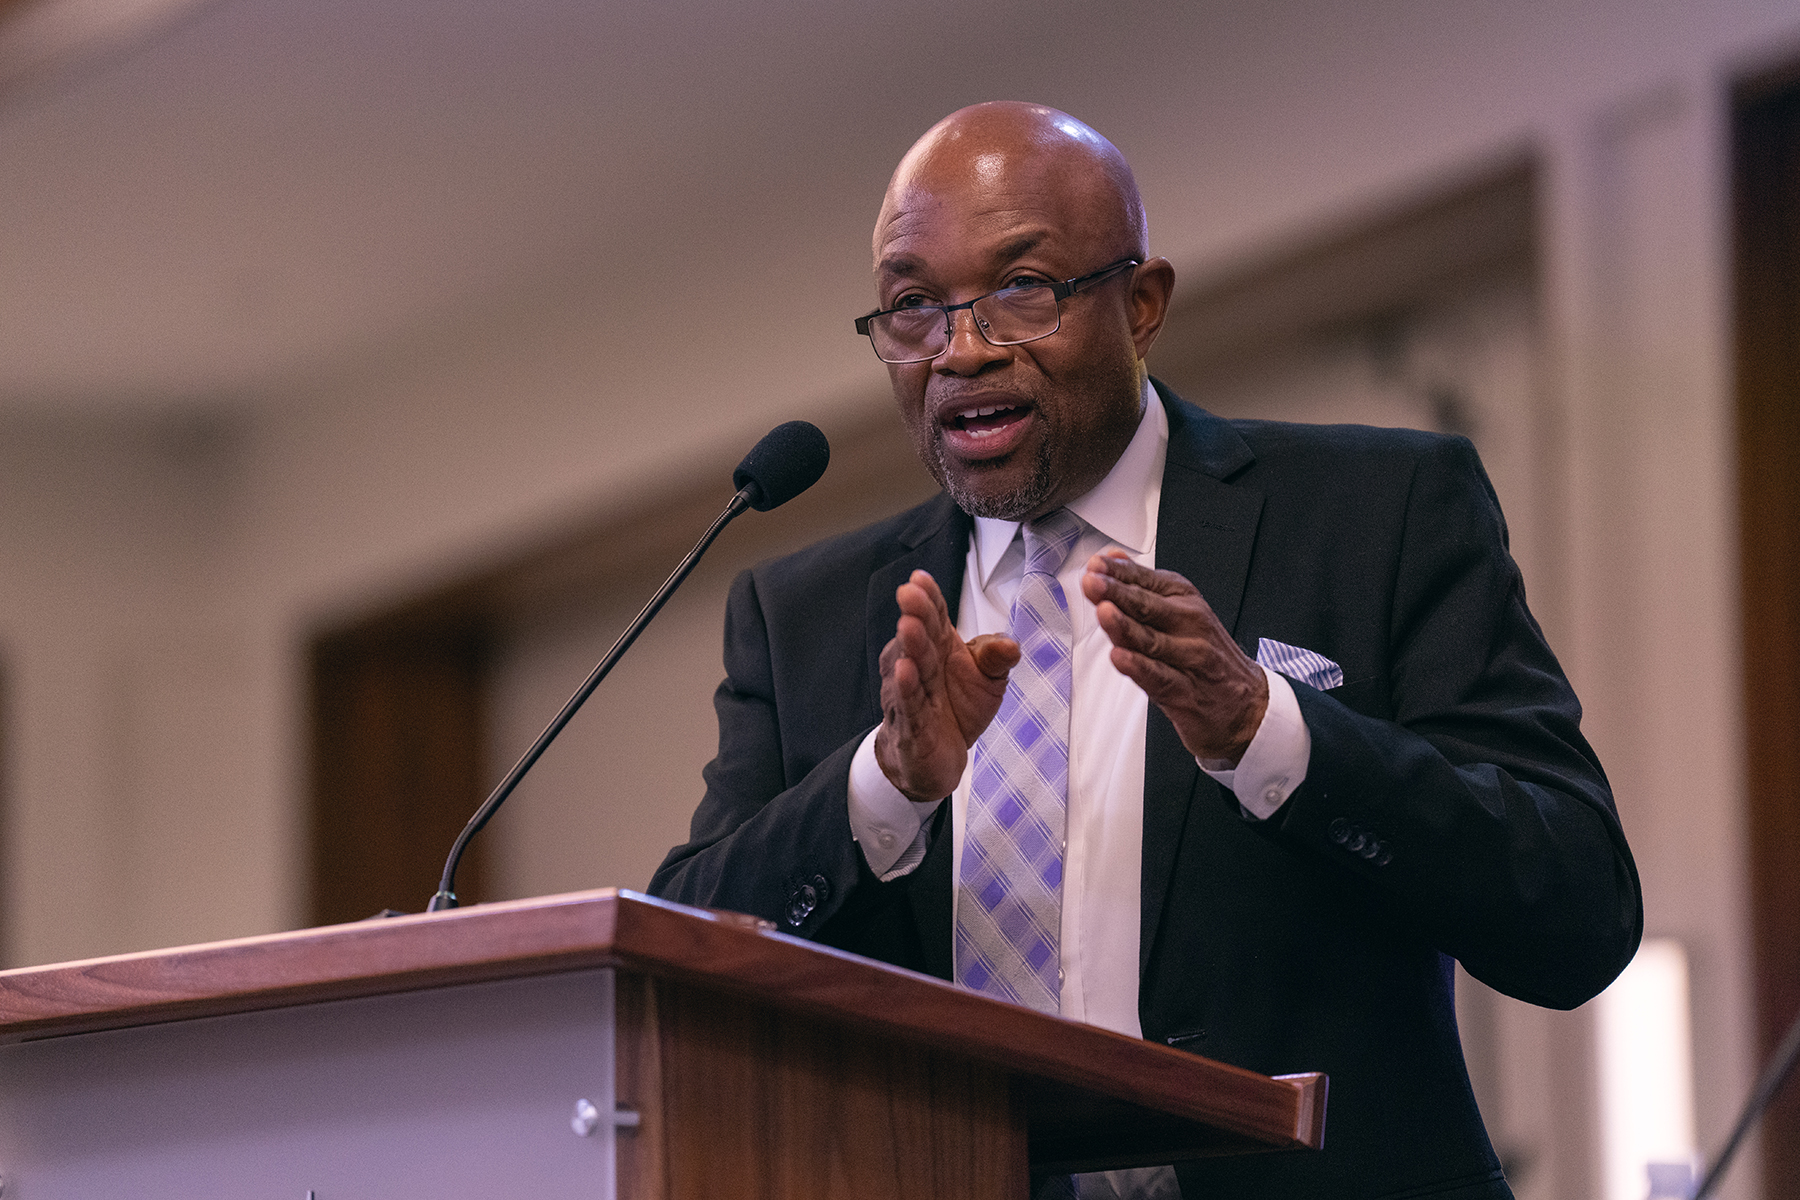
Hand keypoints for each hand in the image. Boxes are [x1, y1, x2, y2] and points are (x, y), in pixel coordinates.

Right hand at [875, 570, 1020, 800]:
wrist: (937, 757)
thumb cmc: (957, 707)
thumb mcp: (988, 679)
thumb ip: (997, 658)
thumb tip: (1011, 644)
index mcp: (939, 647)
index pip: (932, 617)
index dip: (926, 597)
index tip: (920, 578)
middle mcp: (919, 666)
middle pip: (918, 637)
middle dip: (915, 614)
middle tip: (911, 594)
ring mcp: (910, 695)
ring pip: (908, 668)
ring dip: (909, 646)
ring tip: (909, 625)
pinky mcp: (910, 726)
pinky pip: (908, 705)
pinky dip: (906, 689)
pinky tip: (906, 671)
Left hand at [1081, 550, 1267, 764]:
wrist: (1245, 702)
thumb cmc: (1204, 652)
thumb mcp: (1179, 609)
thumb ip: (1141, 586)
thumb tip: (1111, 558)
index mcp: (1184, 599)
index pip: (1146, 580)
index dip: (1118, 572)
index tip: (1095, 564)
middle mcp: (1189, 624)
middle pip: (1147, 606)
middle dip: (1117, 593)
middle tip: (1093, 582)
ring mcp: (1190, 657)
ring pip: (1152, 640)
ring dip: (1125, 626)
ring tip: (1104, 612)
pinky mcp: (1186, 692)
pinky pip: (1159, 677)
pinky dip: (1139, 668)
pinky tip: (1121, 658)